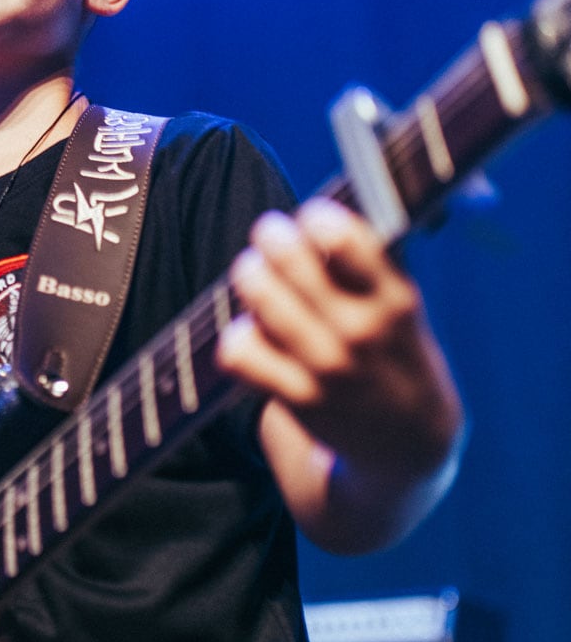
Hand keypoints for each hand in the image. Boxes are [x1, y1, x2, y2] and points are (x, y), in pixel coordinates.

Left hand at [217, 199, 462, 505]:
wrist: (408, 447)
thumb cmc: (396, 355)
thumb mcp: (403, 307)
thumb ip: (373, 260)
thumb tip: (340, 193)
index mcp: (397, 299)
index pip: (348, 238)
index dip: (317, 219)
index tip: (311, 218)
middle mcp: (363, 332)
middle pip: (291, 261)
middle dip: (271, 237)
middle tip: (270, 236)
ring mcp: (328, 368)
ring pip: (260, 298)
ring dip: (248, 276)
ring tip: (253, 274)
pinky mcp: (296, 399)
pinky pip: (239, 351)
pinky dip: (234, 335)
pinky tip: (248, 333)